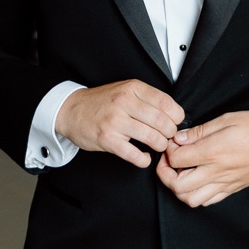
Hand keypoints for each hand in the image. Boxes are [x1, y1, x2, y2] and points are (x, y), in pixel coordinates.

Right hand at [56, 80, 184, 168]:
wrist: (71, 110)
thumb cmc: (102, 102)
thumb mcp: (125, 89)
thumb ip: (148, 98)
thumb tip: (174, 113)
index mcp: (133, 88)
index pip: (167, 103)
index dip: (177, 116)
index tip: (175, 122)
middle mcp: (125, 102)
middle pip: (163, 122)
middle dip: (170, 133)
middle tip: (167, 136)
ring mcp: (115, 121)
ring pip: (153, 138)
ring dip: (160, 146)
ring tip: (157, 145)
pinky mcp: (108, 139)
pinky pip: (135, 155)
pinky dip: (144, 159)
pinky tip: (144, 156)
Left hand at [156, 111, 248, 206]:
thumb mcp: (228, 119)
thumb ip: (200, 131)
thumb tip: (179, 138)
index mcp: (214, 152)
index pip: (176, 159)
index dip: (168, 150)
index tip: (172, 142)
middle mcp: (216, 172)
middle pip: (177, 185)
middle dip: (165, 174)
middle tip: (167, 161)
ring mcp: (224, 184)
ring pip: (190, 199)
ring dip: (178, 188)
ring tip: (179, 173)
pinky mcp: (231, 189)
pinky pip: (207, 201)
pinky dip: (195, 195)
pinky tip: (196, 181)